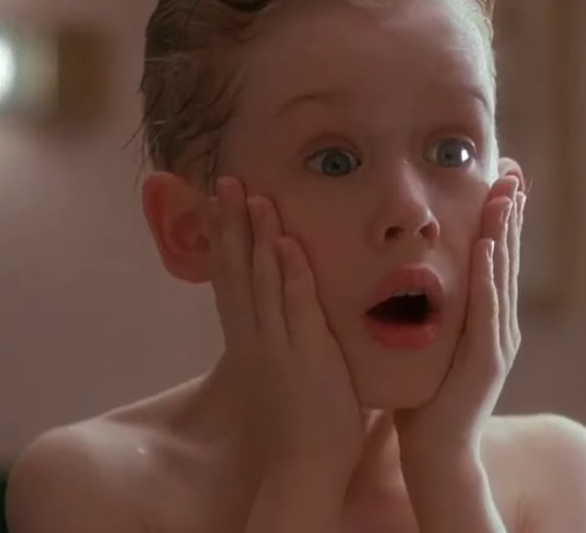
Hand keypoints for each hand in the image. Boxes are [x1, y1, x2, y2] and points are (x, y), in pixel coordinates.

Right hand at [208, 176, 363, 485]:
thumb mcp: (277, 364)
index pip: (230, 278)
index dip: (224, 238)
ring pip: (262, 281)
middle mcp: (255, 335)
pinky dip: (290, 273)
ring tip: (254, 197)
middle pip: (237, 271)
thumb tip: (278, 301)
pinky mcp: (306, 353)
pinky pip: (297, 305)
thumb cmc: (298, 413)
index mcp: (248, 337)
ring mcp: (278, 343)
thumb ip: (275, 331)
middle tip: (226, 181)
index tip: (221, 201)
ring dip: (257, 237)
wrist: (305, 460)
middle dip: (231, 224)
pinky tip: (286, 243)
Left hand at [394, 176, 525, 464]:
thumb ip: (435, 315)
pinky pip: (486, 310)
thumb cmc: (428, 400)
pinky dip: (487, 276)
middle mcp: (500, 327)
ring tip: (504, 194)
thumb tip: (416, 281)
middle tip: (512, 171)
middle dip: (509, 213)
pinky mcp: (485, 362)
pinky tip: (484, 247)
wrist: (437, 454)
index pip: (494, 259)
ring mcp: (497, 344)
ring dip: (503, 233)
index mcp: (488, 321)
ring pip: (501, 277)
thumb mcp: (433, 346)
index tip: (501, 179)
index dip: (500, 219)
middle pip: (505, 259)